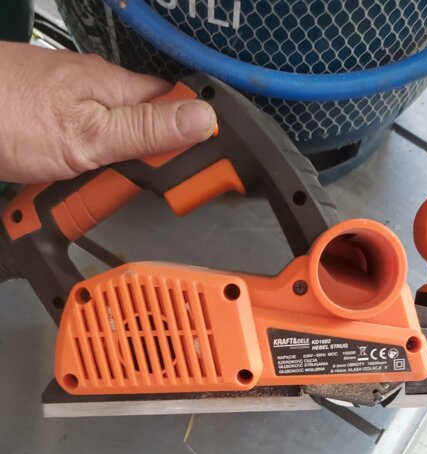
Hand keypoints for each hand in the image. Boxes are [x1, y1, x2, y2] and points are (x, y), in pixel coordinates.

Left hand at [0, 42, 216, 182]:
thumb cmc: (8, 116)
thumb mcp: (89, 136)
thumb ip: (146, 131)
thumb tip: (201, 119)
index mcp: (116, 88)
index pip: (176, 106)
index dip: (194, 134)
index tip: (202, 168)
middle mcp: (99, 93)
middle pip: (149, 128)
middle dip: (149, 163)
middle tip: (137, 185)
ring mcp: (76, 109)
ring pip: (118, 143)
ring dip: (115, 172)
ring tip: (99, 187)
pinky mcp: (56, 126)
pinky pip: (89, 150)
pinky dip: (88, 171)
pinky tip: (78, 181)